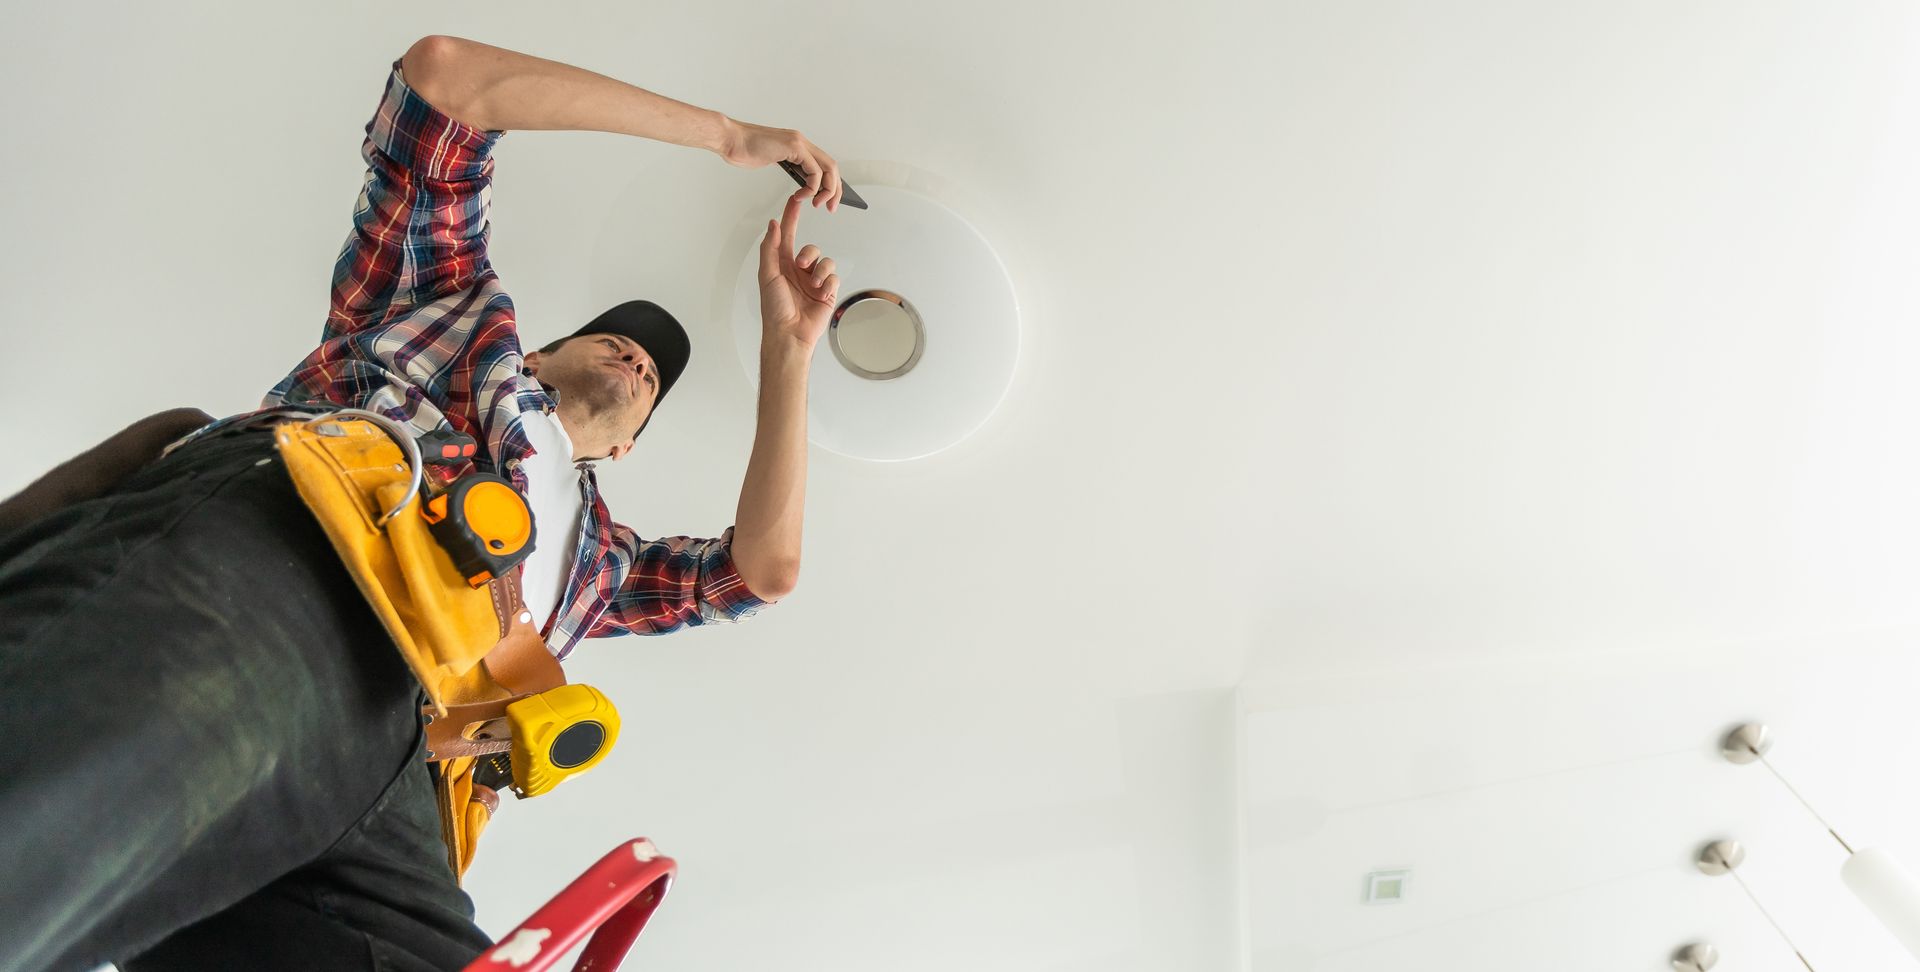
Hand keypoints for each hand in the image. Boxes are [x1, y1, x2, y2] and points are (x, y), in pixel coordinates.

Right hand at [720, 118, 843, 211]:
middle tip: (830, 207)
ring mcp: (799, 143)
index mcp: (798, 144)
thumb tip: (800, 180)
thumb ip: (789, 165)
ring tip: (816, 204)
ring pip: (828, 169)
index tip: (828, 200)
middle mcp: (802, 142)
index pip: (824, 164)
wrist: (730, 139)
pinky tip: (801, 196)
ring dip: (826, 190)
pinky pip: (815, 171)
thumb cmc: (744, 150)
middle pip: (832, 167)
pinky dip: (812, 187)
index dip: (831, 183)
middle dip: (834, 190)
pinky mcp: (794, 147)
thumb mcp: (772, 160)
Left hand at [758, 191, 838, 346]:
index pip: (787, 234)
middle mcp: (798, 271)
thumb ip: (770, 248)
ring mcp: (813, 281)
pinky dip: (828, 283)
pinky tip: (821, 293)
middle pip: (811, 248)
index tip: (795, 200)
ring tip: (814, 285)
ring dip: (820, 271)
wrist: (790, 333)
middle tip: (802, 266)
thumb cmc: (775, 309)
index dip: (791, 216)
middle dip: (809, 254)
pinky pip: (834, 277)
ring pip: (826, 261)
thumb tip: (773, 224)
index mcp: (782, 264)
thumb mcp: (767, 275)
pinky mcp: (826, 291)